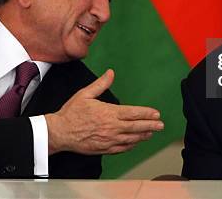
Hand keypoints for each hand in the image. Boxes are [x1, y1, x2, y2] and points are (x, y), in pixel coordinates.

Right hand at [44, 69, 163, 154]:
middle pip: (136, 127)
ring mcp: (109, 140)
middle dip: (150, 125)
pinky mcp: (104, 149)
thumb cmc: (71, 113)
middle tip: (161, 125)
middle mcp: (111, 127)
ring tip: (152, 133)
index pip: (133, 113)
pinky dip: (131, 145)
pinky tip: (135, 142)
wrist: (59, 132)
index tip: (156, 113)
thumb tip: (111, 73)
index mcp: (109, 113)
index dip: (146, 113)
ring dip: (143, 135)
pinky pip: (122, 148)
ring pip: (131, 139)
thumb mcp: (85, 94)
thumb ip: (100, 84)